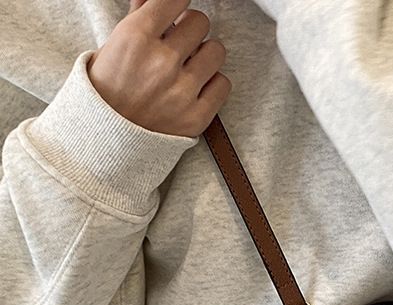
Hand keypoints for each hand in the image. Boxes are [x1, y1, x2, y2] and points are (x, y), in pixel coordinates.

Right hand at [87, 0, 230, 137]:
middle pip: (200, 22)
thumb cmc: (108, 88)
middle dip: (191, 29)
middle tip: (181, 43)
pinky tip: (196, 88)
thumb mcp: (114, 45)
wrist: (106, 139)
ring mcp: (182, 91)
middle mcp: (162, 62)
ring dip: (205, 55)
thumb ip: (140, 16)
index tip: (175, 13)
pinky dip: (212, 84)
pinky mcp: (196, 116)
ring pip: (216, 51)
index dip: (177, 4)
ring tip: (190, 66)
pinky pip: (223, 84)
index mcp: (136, 36)